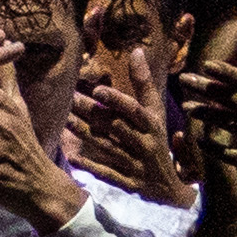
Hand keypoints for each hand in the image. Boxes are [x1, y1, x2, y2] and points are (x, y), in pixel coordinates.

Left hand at [68, 63, 187, 204]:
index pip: (134, 110)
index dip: (117, 100)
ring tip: (66, 121)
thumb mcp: (156, 111)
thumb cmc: (158, 139)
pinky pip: (107, 173)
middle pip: (115, 126)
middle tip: (69, 99)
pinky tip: (72, 157)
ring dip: (86, 135)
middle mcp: (144, 144)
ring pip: (108, 148)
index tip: (98, 89)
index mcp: (152, 125)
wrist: (170, 186)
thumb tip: (135, 50)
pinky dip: (90, 166)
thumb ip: (144, 83)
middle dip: (92, 113)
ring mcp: (135, 164)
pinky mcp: (126, 181)